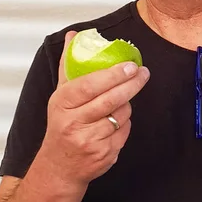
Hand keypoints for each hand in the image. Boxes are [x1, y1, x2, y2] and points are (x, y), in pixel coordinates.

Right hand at [41, 31, 149, 186]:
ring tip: (122, 99)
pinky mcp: (103, 155)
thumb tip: (73, 35)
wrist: (59, 166)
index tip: (130, 65)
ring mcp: (89, 141)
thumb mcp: (60, 94)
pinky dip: (125, 123)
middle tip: (142, 73)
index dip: (113, 74)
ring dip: (127, 105)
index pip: (90, 85)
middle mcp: (73, 122)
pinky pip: (124, 132)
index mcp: (62, 103)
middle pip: (110, 99)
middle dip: (131, 84)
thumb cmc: (62, 124)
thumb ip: (68, 64)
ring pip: (121, 115)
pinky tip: (116, 121)